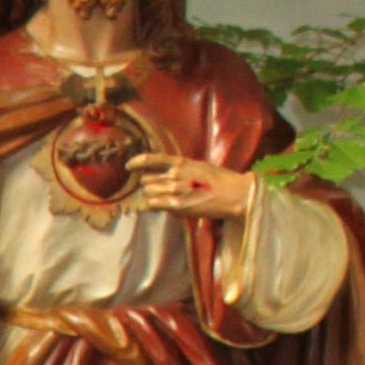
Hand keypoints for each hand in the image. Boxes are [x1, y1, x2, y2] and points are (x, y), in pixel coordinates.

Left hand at [132, 156, 256, 222]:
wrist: (235, 195)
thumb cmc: (220, 181)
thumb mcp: (199, 167)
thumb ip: (181, 169)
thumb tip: (164, 172)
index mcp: (182, 163)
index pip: (152, 159)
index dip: (137, 162)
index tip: (129, 167)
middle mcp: (176, 174)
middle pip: (146, 180)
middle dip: (149, 185)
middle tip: (159, 190)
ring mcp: (175, 190)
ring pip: (148, 193)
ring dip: (152, 196)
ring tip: (165, 198)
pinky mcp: (176, 205)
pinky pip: (152, 205)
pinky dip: (153, 206)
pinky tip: (161, 206)